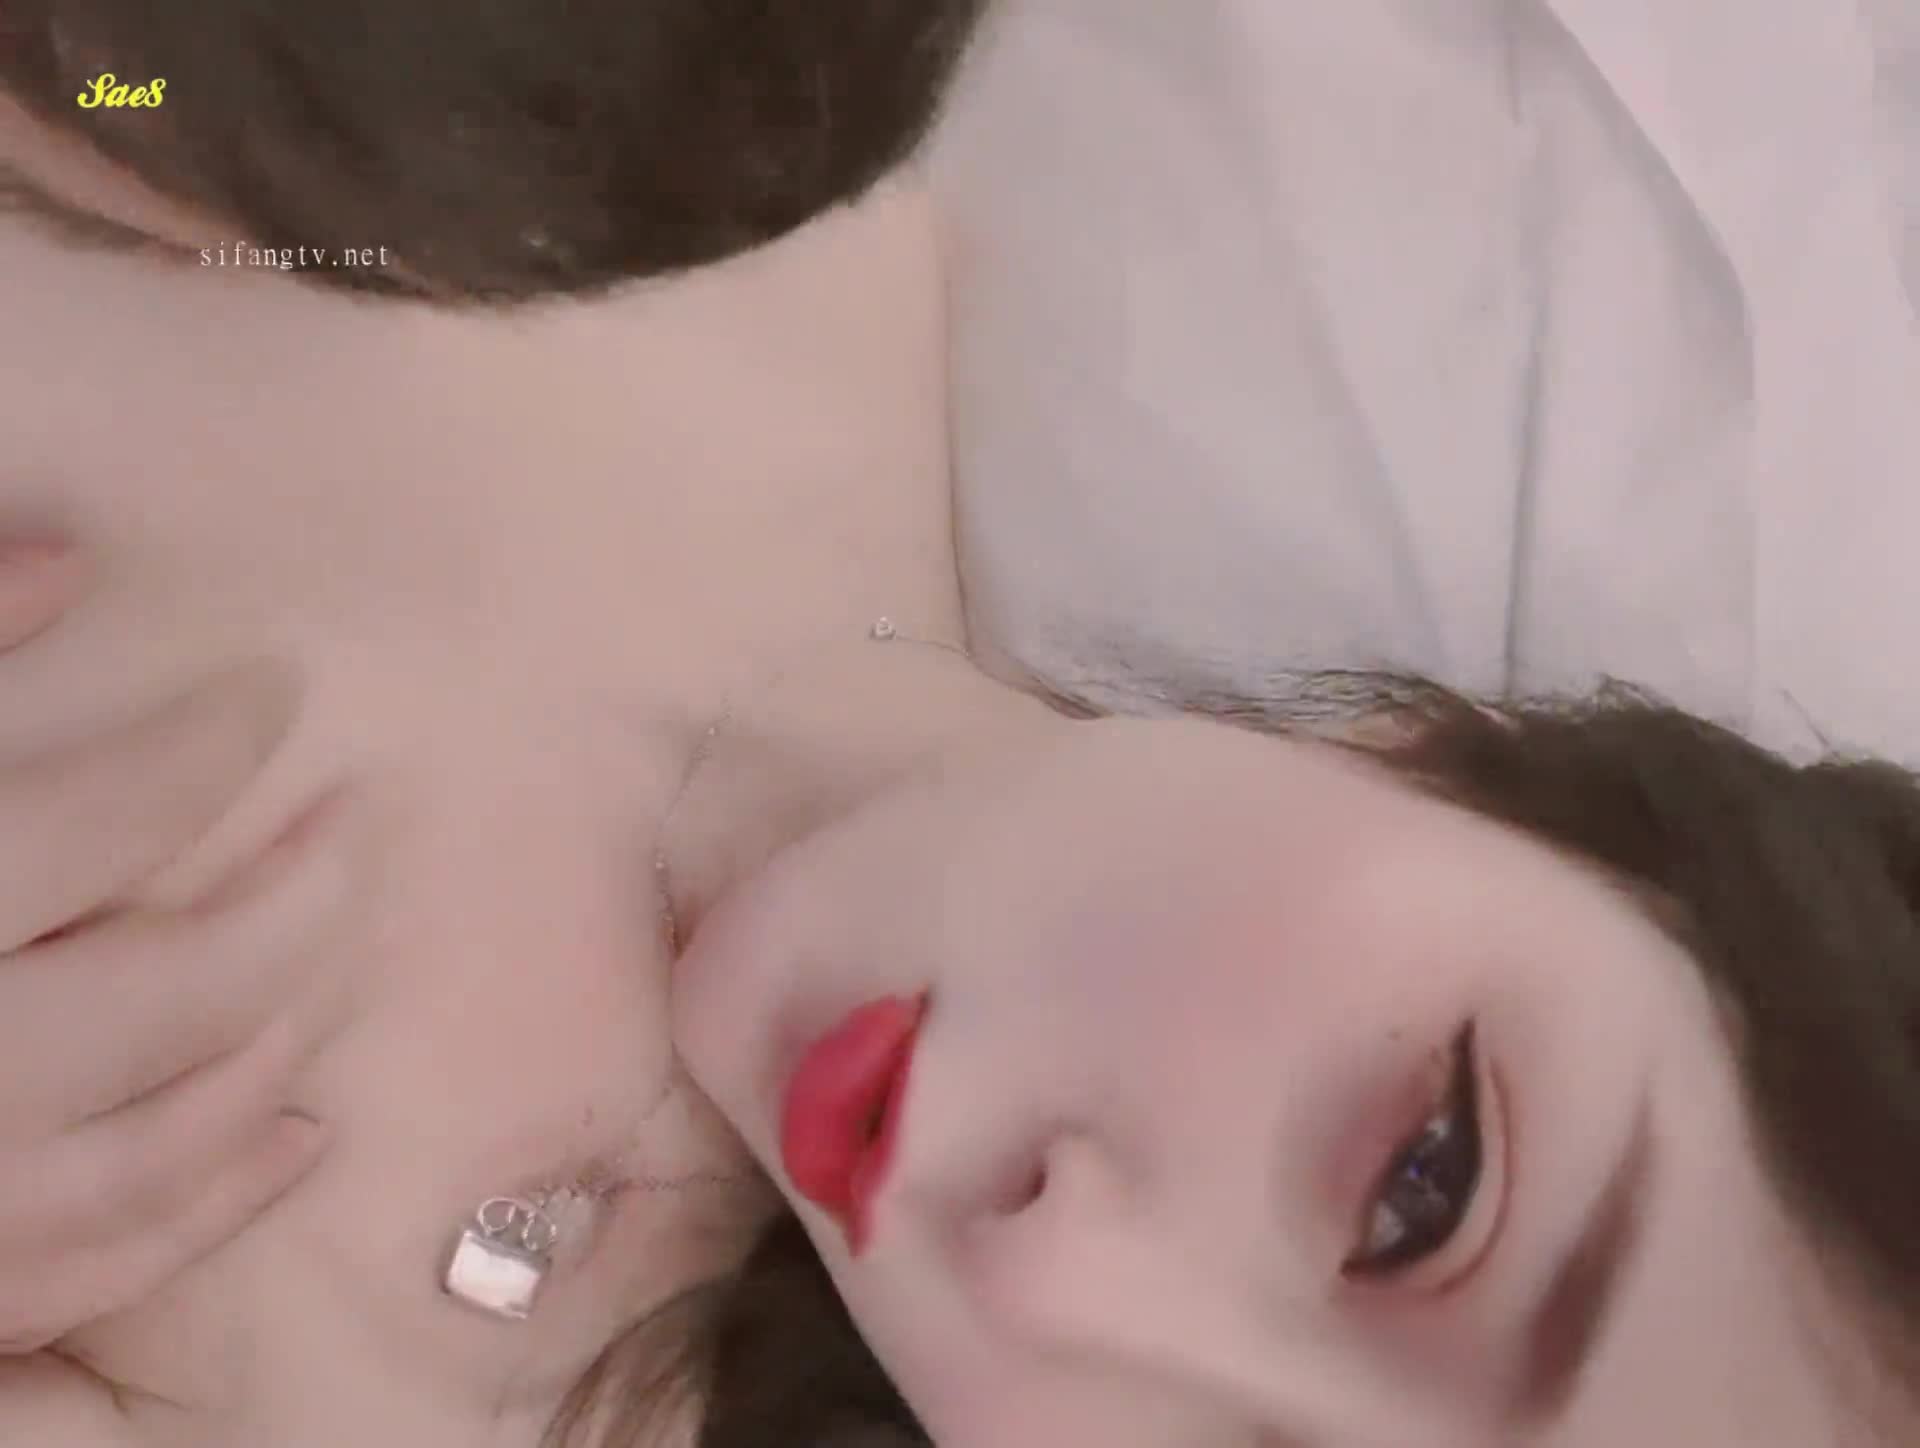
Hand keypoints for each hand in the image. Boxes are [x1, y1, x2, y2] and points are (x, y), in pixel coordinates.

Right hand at [0, 536, 338, 1351]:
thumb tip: (65, 554)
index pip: (93, 813)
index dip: (204, 741)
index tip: (274, 687)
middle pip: (171, 985)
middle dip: (295, 895)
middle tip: (357, 820)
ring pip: (159, 1136)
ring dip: (273, 1036)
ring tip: (337, 949)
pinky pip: (100, 1266)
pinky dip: (211, 1203)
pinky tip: (296, 1134)